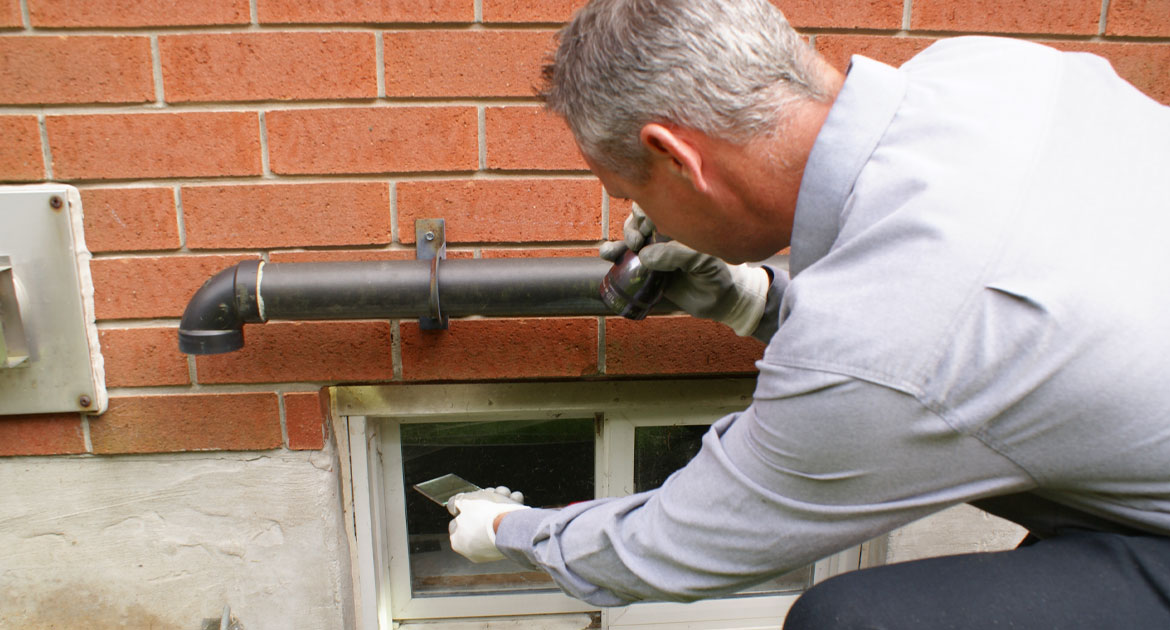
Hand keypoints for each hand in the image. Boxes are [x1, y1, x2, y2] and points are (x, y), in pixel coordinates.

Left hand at [447, 486, 529, 562]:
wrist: (513, 528)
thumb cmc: (485, 515)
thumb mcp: (465, 501)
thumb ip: (456, 502)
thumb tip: (452, 505)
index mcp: (459, 542)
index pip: (456, 523)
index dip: (463, 507)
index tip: (471, 499)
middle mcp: (475, 549)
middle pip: (478, 519)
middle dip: (485, 502)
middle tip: (491, 492)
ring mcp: (493, 549)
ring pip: (495, 519)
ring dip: (500, 503)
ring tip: (505, 495)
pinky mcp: (509, 546)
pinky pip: (509, 525)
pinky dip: (512, 511)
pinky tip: (514, 500)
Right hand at [600, 206, 770, 335]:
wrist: (721, 300)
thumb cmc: (718, 274)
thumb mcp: (703, 261)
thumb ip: (676, 255)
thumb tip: (644, 256)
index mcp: (681, 222)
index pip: (658, 204)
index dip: (648, 211)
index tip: (649, 227)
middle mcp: (665, 232)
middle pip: (639, 217)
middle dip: (634, 225)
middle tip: (640, 241)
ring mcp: (654, 249)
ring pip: (629, 235)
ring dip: (621, 238)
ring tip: (627, 248)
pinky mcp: (644, 268)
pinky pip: (623, 257)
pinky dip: (612, 253)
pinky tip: (607, 255)